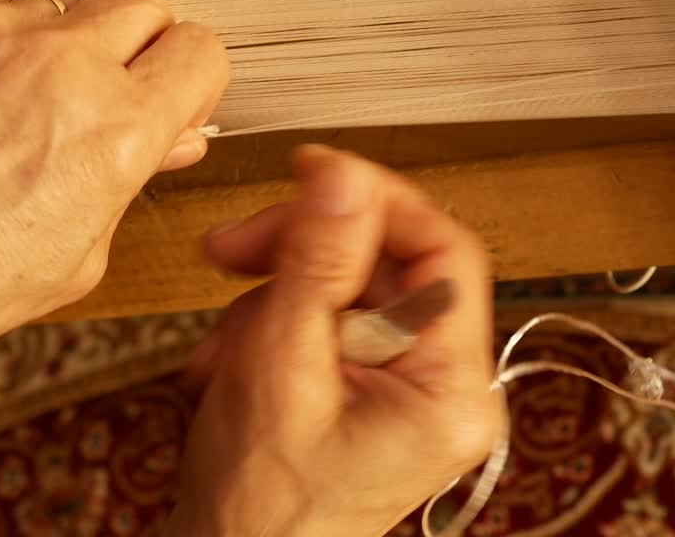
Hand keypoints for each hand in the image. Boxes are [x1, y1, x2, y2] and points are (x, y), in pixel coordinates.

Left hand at [0, 0, 228, 375]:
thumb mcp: (78, 255)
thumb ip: (134, 178)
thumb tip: (174, 135)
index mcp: (118, 131)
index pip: (200, 51)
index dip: (187, 79)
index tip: (166, 94)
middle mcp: (66, 65)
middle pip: (144, 2)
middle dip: (136, 43)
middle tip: (105, 85)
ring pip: (64, 0)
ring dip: (58, 40)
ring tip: (19, 97)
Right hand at [168, 146, 498, 535]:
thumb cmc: (260, 501)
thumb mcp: (280, 363)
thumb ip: (315, 263)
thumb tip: (342, 177)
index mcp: (448, 388)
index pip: (441, 251)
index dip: (374, 201)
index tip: (314, 174)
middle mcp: (441, 386)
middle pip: (384, 264)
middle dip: (299, 252)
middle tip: (235, 249)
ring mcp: (402, 386)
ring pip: (344, 285)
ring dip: (272, 293)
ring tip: (226, 340)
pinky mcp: (365, 385)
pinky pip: (324, 317)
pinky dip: (269, 322)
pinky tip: (234, 357)